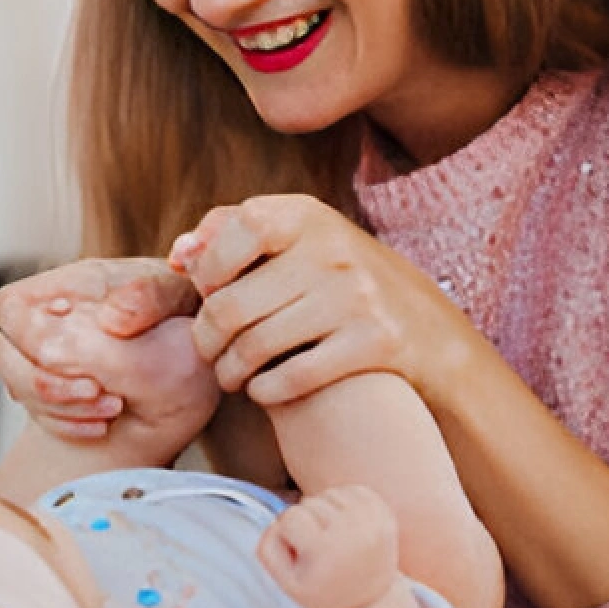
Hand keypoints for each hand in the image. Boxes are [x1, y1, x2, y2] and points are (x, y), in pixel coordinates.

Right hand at [0, 257, 204, 440]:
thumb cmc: (181, 310)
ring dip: (59, 407)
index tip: (72, 356)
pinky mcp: (54, 388)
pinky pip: (38, 414)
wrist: (192, 349)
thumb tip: (113, 318)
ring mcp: (45, 357)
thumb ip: (147, 296)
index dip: (25, 335)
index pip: (8, 306)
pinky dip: (67, 425)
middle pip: (2, 353)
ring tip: (112, 407)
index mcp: (68, 285)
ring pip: (16, 387)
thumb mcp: (176, 294)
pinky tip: (104, 424)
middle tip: (98, 392)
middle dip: (45, 383)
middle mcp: (47, 320)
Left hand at [173, 197, 477, 405]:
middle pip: (229, 307)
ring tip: (230, 375)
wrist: (429, 331)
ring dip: (229, 372)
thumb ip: (229, 236)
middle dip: (205, 341)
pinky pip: (289, 378)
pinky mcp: (374, 343)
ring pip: (253, 347)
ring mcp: (356, 296)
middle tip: (209, 353)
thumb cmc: (338, 282)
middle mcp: (332, 249)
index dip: (205, 274)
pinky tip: (262, 389)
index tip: (210, 297)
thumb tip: (179, 256)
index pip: (231, 233)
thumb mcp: (296, 241)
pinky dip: (264, 391)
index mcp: (306, 216)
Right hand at [255, 485, 405, 607]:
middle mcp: (353, 531)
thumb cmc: (320, 590)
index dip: (288, 534)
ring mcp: (372, 521)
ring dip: (326, 511)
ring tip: (333, 538)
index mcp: (326, 549)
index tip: (302, 555)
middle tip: (319, 551)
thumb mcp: (285, 582)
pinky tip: (346, 527)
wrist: (367, 600)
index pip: (290, 516)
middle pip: (310, 502)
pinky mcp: (384, 514)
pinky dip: (344, 504)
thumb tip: (280, 517)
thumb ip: (267, 546)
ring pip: (330, 493)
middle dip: (307, 522)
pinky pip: (352, 490)